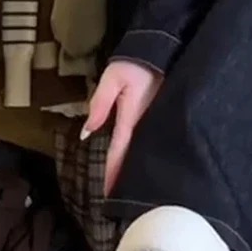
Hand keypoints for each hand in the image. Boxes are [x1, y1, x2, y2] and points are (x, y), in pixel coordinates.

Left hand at [82, 61, 162, 196]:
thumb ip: (100, 104)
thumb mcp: (113, 78)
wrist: (164, 48)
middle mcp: (147, 123)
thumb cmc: (135, 63)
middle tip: (118, 202)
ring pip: (142, 150)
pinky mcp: (160, 117)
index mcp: (133, 117)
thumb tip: (86, 132)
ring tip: (128, 188)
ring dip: (134, 168)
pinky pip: (148, 140)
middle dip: (126, 178)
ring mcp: (155, 121)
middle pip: (134, 156)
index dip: (113, 173)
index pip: (120, 151)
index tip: (108, 196)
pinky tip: (139, 162)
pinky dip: (141, 153)